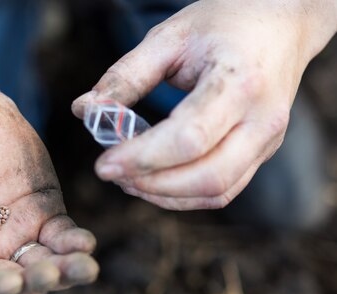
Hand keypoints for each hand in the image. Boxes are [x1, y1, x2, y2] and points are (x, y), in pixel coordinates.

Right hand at [0, 90, 98, 293]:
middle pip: (13, 290)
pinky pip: (62, 237)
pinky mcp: (43, 214)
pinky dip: (74, 243)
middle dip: (33, 285)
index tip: (5, 283)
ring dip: (64, 272)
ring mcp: (16, 237)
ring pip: (44, 267)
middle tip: (46, 271)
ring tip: (84, 267)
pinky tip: (85, 243)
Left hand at [73, 0, 336, 209]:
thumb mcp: (169, 37)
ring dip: (164, 196)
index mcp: (240, 82)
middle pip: (207, 177)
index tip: (103, 163)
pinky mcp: (262, 153)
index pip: (190, 137)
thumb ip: (126, 75)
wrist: (280, 25)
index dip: (142, 158)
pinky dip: (183, 197)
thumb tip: (85, 111)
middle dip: (150, 185)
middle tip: (110, 172)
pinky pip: (223, 191)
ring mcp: (268, 141)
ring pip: (216, 192)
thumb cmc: (222, 25)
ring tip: (126, 178)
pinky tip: (151, 183)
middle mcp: (263, 119)